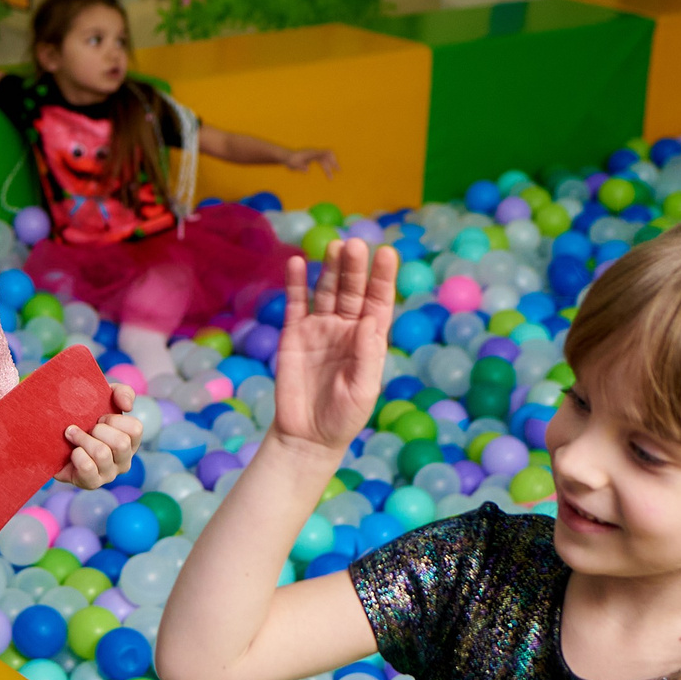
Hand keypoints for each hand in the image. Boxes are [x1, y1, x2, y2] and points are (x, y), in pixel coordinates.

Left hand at [60, 383, 141, 487]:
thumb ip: (121, 392)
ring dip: (82, 439)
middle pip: (121, 443)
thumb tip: (128, 406)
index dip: (114, 419)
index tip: (99, 417)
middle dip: (98, 430)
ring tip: (72, 435)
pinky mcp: (92, 483)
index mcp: (130, 441)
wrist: (55, 439)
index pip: (135, 429)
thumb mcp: (103, 398)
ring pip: (102, 453)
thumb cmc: (84, 418)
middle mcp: (124, 460)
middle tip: (86, 427)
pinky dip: (77, 455)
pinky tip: (71, 452)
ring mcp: (109, 474)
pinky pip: (87, 466)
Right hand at [271, 238, 396, 455]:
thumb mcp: (363, 390)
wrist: (307, 436)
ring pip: (327, 290)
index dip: (383, 278)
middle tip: (355, 244)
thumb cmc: (343, 417)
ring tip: (334, 245)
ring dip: (330, 268)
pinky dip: (296, 283)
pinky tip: (297, 262)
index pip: (379, 301)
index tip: (387, 253)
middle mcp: (346, 327)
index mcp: (369, 339)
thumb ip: (367, 355)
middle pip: (352, 290)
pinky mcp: (293, 334)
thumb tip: (370, 319)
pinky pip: (296, 303)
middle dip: (355, 267)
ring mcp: (319, 328)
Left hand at [283, 147, 337, 176]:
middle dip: (333, 163)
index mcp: (312, 153)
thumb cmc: (290, 161)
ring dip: (328, 168)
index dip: (331, 158)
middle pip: (327, 157)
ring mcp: (313, 155)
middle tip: (339, 171)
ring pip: (324, 160)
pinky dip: (325, 167)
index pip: (325, 153)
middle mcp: (314, 153)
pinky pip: (322, 162)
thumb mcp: (294, 165)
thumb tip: (307, 170)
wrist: (285, 157)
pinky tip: (327, 173)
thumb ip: (301, 167)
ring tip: (331, 178)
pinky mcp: (312, 158)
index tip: (335, 166)